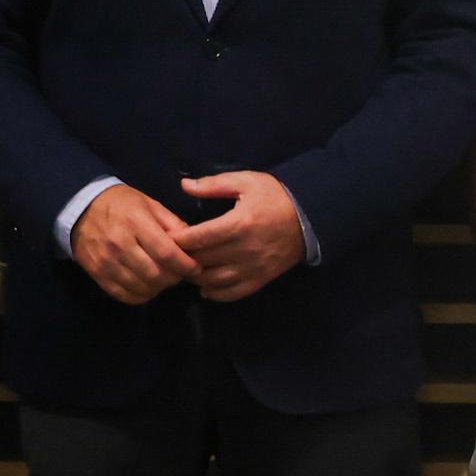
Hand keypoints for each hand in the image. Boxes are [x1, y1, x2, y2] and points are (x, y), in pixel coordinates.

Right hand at [68, 184, 201, 304]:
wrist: (80, 208)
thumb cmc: (120, 204)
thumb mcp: (149, 204)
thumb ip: (172, 223)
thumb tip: (193, 242)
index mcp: (136, 223)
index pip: (166, 253)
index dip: (185, 265)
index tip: (196, 268)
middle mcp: (120, 244)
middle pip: (155, 274)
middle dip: (174, 278)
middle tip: (179, 274)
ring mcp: (107, 262)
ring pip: (141, 287)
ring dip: (159, 288)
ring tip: (164, 279)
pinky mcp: (97, 274)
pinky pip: (124, 295)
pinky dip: (141, 296)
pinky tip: (147, 287)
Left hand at [176, 171, 307, 302]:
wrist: (310, 215)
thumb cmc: (275, 196)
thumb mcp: (246, 181)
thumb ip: (213, 185)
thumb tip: (184, 185)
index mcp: (238, 224)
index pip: (198, 237)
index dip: (177, 240)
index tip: (166, 238)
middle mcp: (244, 249)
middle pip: (203, 260)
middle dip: (183, 258)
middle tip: (170, 255)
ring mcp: (253, 267)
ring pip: (214, 280)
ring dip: (196, 277)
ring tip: (187, 269)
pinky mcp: (261, 279)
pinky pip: (234, 293)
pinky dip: (216, 294)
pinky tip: (205, 288)